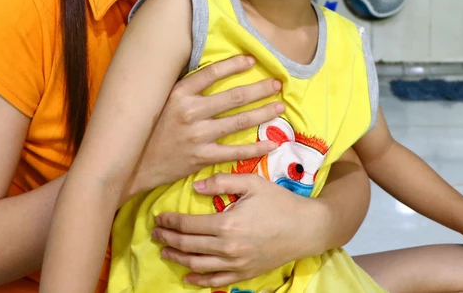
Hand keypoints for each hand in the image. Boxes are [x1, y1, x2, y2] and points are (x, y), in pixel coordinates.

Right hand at [129, 56, 284, 195]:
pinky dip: (256, 148)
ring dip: (263, 113)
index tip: (252, 60)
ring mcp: (198, 135)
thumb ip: (185, 89)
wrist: (136, 164)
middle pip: (233, 96)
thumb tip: (210, 72)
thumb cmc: (151, 129)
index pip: (212, 73)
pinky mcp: (202, 157)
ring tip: (279, 107)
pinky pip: (235, 151)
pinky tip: (271, 142)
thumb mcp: (162, 102)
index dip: (234, 65)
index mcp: (179, 94)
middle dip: (259, 89)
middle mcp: (190, 112)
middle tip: (277, 84)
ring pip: (239, 121)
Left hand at [152, 173, 325, 287]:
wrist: (307, 228)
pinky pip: (216, 281)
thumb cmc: (280, 202)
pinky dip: (199, 281)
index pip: (188, 225)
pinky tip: (188, 276)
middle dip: (168, 239)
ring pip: (197, 265)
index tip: (158, 217)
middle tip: (155, 233)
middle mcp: (227, 248)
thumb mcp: (252, 183)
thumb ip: (222, 181)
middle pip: (188, 245)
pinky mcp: (245, 273)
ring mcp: (236, 263)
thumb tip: (195, 187)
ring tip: (165, 251)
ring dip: (178, 258)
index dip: (170, 221)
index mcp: (227, 224)